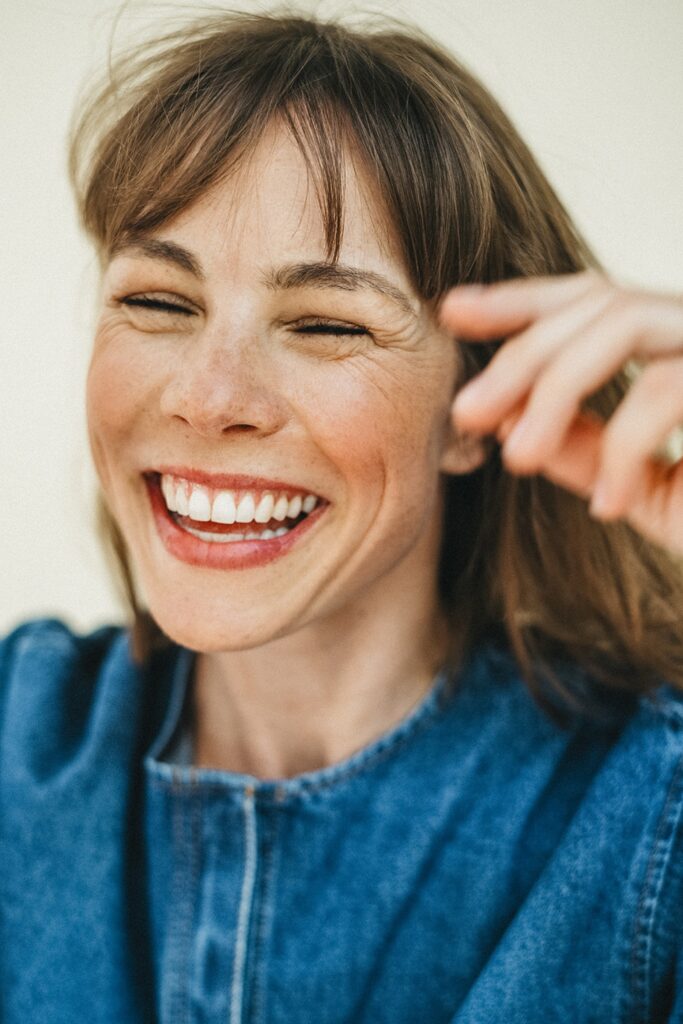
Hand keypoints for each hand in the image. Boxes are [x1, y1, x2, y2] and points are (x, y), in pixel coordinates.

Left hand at [438, 271, 682, 556]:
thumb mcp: (640, 488)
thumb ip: (584, 449)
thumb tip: (511, 423)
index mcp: (680, 345)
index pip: (593, 298)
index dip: (523, 298)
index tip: (452, 311)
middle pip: (598, 301)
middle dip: (521, 353)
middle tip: (466, 412)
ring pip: (627, 324)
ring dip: (555, 387)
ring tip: (513, 459)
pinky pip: (669, 390)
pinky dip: (622, 447)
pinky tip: (606, 504)